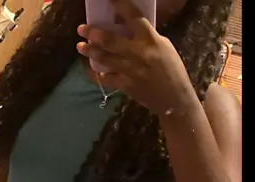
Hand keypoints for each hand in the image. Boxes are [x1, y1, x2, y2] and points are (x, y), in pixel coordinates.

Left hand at [77, 0, 196, 117]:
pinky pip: (106, 79)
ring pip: (105, 59)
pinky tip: (89, 68)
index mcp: (151, 40)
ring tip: (80, 46)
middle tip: (82, 29)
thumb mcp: (164, 47)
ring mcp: (130, 71)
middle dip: (94, 33)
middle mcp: (139, 54)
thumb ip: (146, 38)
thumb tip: (127, 28)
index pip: (134, 18)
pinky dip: (96, 74)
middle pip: (111, 40)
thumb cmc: (172, 70)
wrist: (174, 99)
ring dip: (91, 52)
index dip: (120, 6)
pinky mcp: (125, 86)